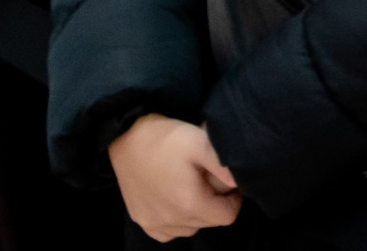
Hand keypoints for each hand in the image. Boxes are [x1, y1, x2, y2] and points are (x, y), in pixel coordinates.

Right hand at [108, 114, 241, 241]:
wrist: (127, 135)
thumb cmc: (166, 137)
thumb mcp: (201, 142)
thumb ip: (224, 166)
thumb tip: (239, 184)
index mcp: (188, 205)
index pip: (227, 216)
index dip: (233, 198)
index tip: (226, 180)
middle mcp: (170, 221)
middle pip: (209, 221)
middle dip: (214, 202)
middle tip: (206, 176)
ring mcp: (153, 223)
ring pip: (190, 227)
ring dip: (197, 211)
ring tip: (190, 183)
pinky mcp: (141, 220)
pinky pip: (169, 231)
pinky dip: (177, 219)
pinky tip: (174, 197)